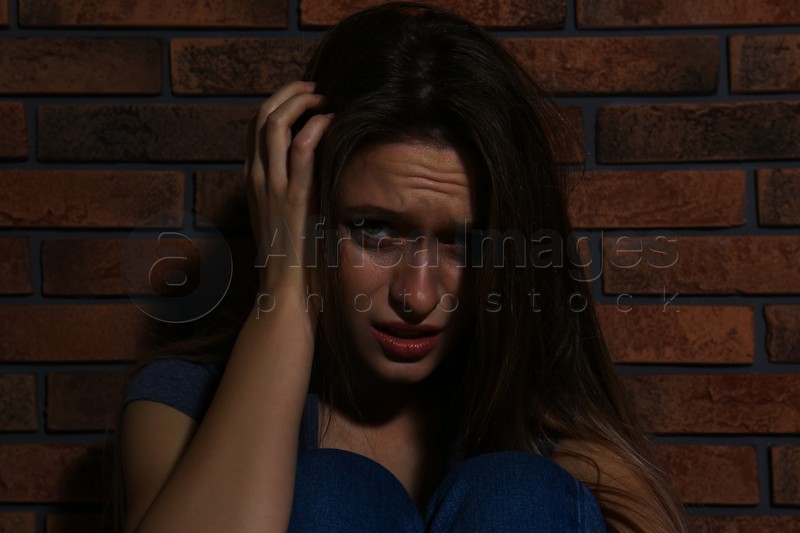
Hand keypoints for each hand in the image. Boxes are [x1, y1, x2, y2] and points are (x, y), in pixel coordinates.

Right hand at [244, 81, 331, 301]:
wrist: (284, 290)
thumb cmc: (292, 258)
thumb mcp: (284, 217)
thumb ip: (291, 191)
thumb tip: (314, 171)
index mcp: (253, 181)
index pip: (255, 128)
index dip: (278, 103)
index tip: (303, 98)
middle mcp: (256, 178)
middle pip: (261, 116)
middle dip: (288, 93)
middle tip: (314, 88)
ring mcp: (271, 187)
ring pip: (274, 123)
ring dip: (300, 101)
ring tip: (323, 97)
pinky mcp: (293, 198)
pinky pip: (301, 148)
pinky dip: (315, 126)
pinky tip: (331, 121)